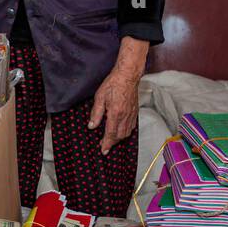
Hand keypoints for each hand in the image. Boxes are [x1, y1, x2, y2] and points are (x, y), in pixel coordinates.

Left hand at [88, 38, 148, 154]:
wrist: (128, 76)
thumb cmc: (113, 84)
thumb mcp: (99, 97)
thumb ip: (96, 113)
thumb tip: (92, 126)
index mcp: (115, 113)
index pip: (110, 133)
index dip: (106, 144)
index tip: (103, 151)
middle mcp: (125, 116)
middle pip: (119, 136)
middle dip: (112, 143)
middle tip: (104, 145)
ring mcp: (131, 114)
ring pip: (126, 133)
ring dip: (119, 139)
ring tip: (111, 140)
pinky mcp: (135, 111)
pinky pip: (131, 127)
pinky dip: (126, 132)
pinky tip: (120, 131)